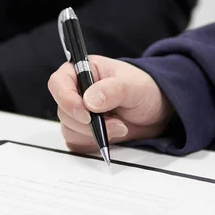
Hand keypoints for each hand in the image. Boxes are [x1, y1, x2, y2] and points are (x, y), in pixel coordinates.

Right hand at [47, 55, 172, 152]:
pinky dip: (94, 143)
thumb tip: (89, 101)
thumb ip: (112, 90)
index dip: (67, 100)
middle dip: (89, 123)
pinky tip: (112, 135)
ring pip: (69, 129)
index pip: (58, 84)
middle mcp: (75, 91)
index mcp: (81, 71)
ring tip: (119, 127)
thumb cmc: (144, 89)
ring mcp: (77, 112)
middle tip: (116, 124)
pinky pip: (77, 143)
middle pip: (63, 111)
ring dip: (94, 134)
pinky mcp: (82, 131)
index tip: (86, 114)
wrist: (156, 110)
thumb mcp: (133, 86)